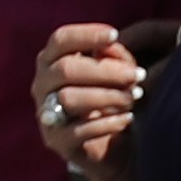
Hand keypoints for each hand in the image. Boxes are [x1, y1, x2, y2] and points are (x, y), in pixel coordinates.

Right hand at [30, 23, 142, 173]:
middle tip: (138, 75)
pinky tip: (128, 119)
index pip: (60, 40)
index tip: (114, 35)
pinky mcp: (56, 140)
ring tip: (133, 99)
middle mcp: (42, 84)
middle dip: (105, 71)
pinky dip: (108, 123)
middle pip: (65, 69)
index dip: (86, 35)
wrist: (112, 146)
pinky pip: (79, 130)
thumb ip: (114, 56)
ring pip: (69, 98)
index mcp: (52, 61)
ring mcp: (46, 113)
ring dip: (108, 96)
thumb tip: (110, 47)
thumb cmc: (113, 97)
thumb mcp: (117, 73)